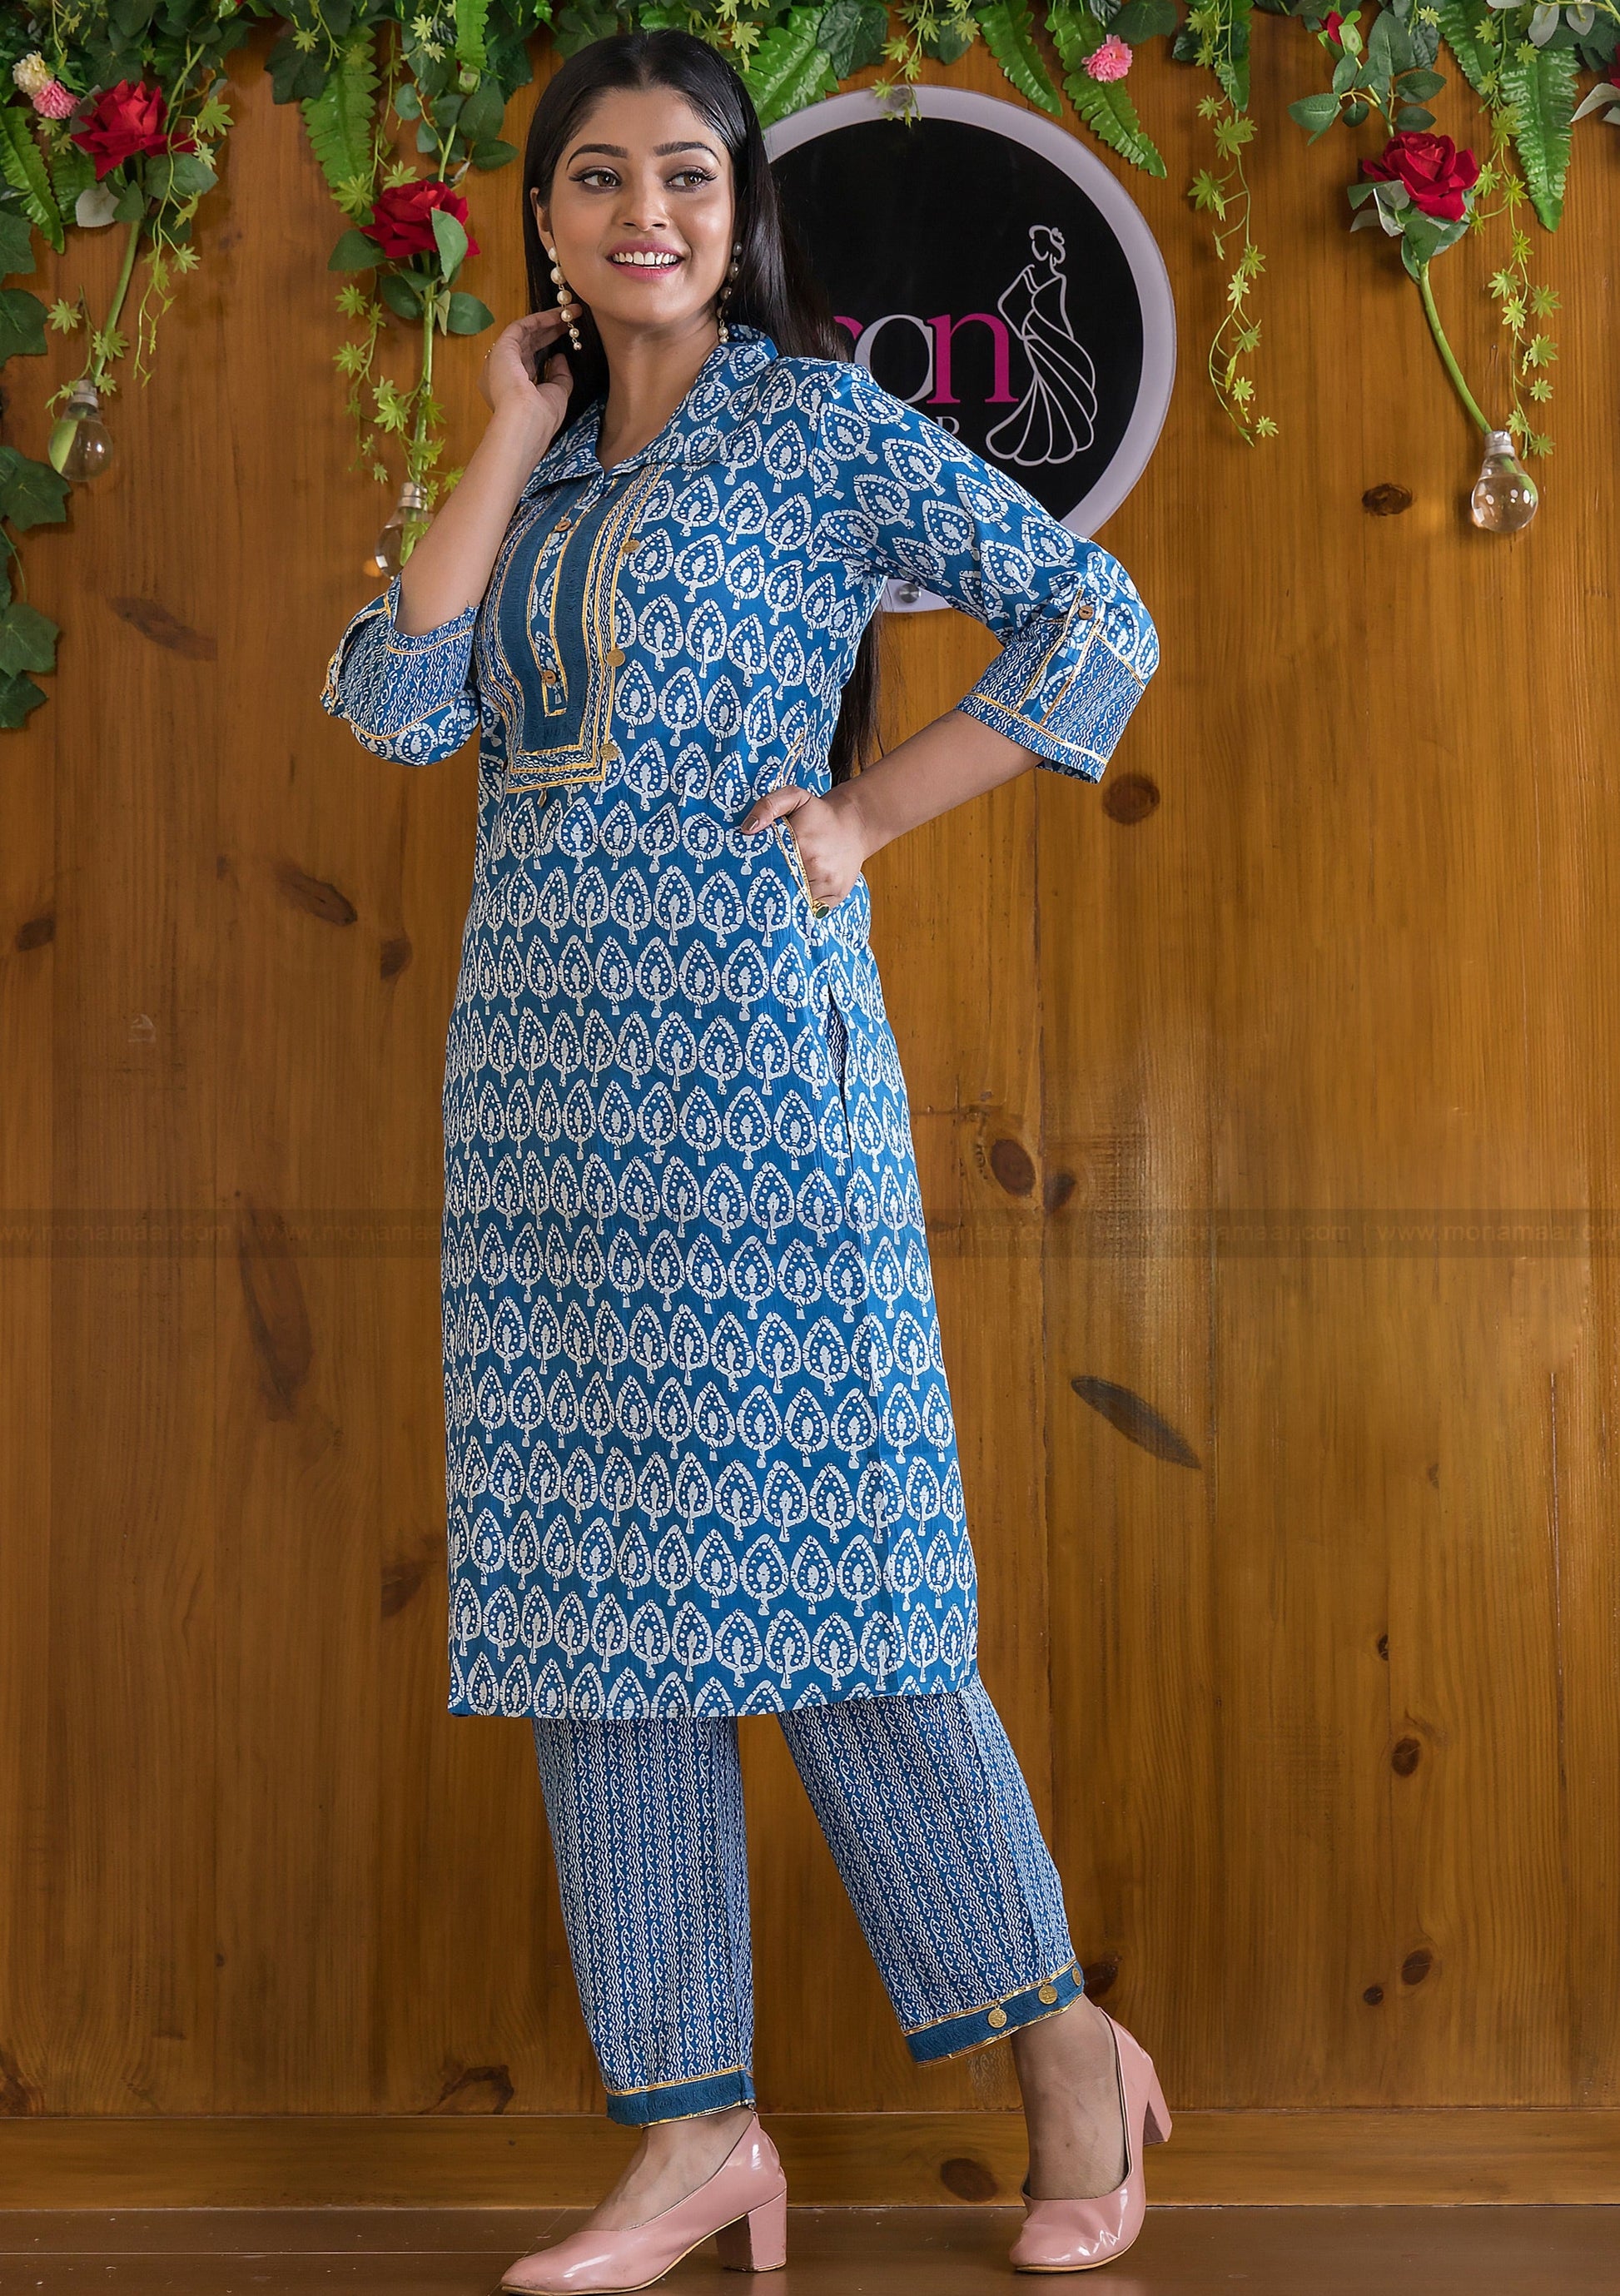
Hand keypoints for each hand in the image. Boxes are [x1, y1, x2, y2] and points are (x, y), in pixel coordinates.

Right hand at [479, 308, 573, 437]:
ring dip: (547, 321)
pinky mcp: (501, 349)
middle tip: (571, 320)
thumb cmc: (540, 418)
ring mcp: (499, 360)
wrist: (525, 422)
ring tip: (569, 313)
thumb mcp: (556, 395)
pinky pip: (520, 328)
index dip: (549, 347)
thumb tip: (559, 357)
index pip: (531, 361)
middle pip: (529, 345)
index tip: (568, 338)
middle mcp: (502, 373)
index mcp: (512, 389)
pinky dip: (538, 320)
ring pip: (525, 334)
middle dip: (551, 331)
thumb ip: (559, 376)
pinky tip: (556, 316)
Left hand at [739, 784, 866, 910]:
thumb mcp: (793, 797)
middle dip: (773, 888)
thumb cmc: (818, 813)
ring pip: (798, 901)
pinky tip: (799, 894)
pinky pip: (815, 908)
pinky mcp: (838, 895)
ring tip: (781, 890)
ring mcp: (830, 884)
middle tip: (764, 885)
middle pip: (784, 888)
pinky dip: (805, 905)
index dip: (760, 873)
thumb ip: (768, 805)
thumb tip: (748, 828)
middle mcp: (818, 868)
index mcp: (802, 845)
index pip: (771, 869)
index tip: (751, 875)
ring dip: (789, 898)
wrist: (854, 824)